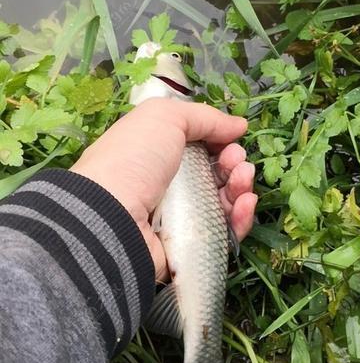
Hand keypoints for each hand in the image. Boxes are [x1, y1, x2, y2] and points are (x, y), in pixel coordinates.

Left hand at [71, 98, 256, 280]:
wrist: (110, 217)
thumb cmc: (133, 158)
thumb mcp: (164, 117)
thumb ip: (205, 117)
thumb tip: (239, 125)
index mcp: (157, 153)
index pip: (198, 147)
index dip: (219, 140)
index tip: (231, 137)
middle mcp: (168, 184)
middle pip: (215, 172)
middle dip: (233, 162)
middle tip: (236, 160)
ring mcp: (180, 216)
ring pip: (224, 201)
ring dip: (240, 185)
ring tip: (242, 177)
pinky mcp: (190, 245)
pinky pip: (224, 231)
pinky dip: (240, 217)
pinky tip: (246, 202)